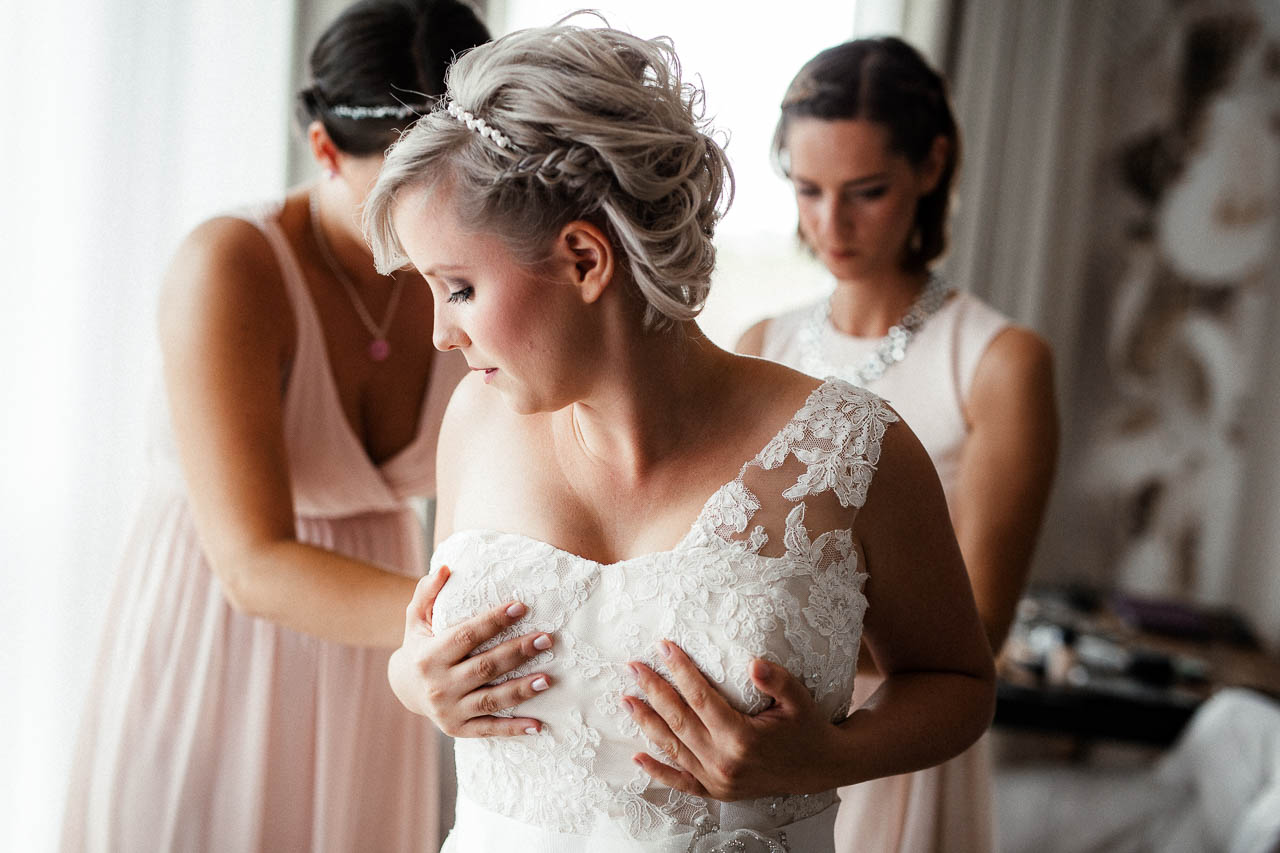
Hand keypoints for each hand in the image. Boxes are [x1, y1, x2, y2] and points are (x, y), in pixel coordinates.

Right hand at [388, 565, 554, 736]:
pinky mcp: (459, 729)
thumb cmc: (420, 645)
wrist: (405, 688)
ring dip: (522, 690)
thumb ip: (428, 592)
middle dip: (517, 652)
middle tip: (546, 638)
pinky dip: (514, 729)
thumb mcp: (416, 618)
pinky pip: (490, 729)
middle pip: (485, 667)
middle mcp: (439, 685)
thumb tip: (446, 568)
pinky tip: (539, 724)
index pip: (466, 636)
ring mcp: (449, 710)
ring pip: (492, 700)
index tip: (521, 606)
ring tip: (548, 678)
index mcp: (429, 656)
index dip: (494, 621)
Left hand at [624, 641, 841, 800]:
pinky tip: (637, 757)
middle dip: (653, 691)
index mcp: (742, 738)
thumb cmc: (807, 727)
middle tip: (633, 667)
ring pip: (673, 748)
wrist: (820, 767)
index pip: (700, 697)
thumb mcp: (799, 699)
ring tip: (627, 699)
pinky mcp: (717, 792)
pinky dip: (657, 770)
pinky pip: (681, 782)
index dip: (680, 671)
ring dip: (647, 722)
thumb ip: (776, 680)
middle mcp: (724, 762)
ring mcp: (718, 781)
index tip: (663, 648)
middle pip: (678, 720)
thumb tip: (753, 662)